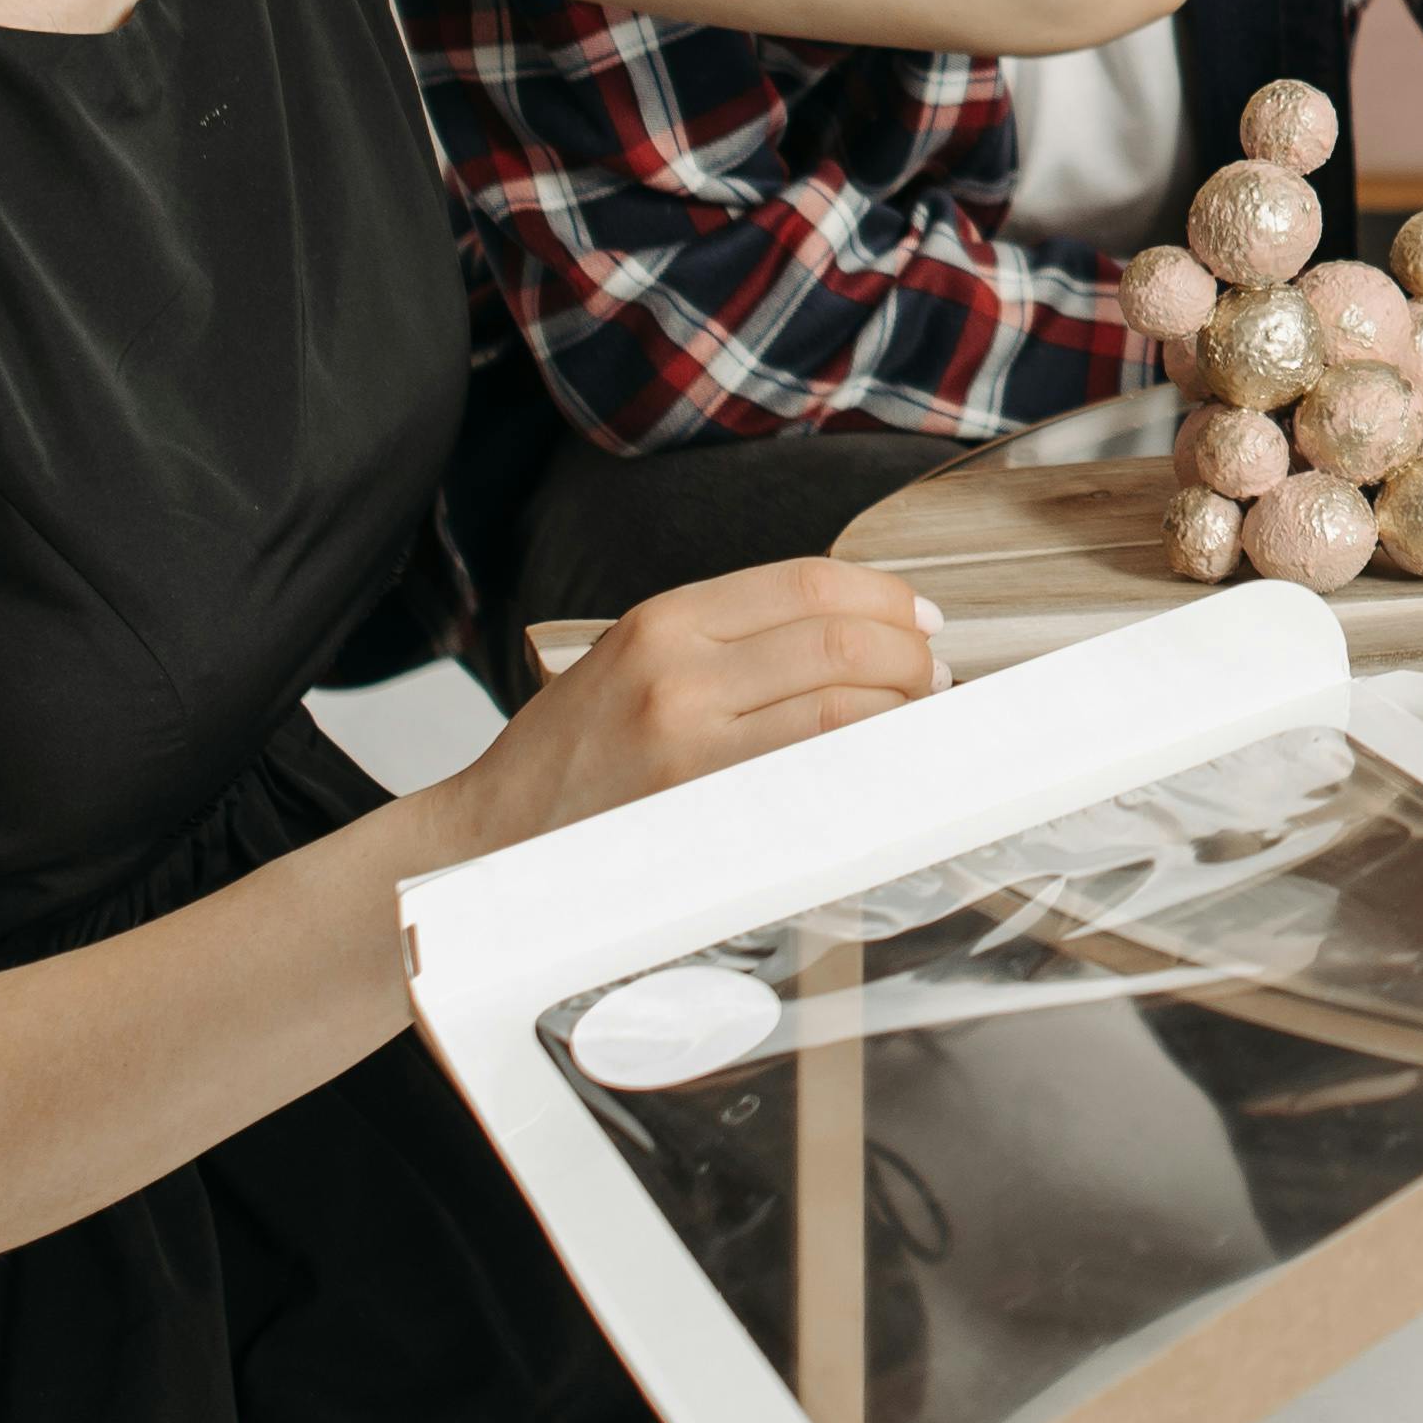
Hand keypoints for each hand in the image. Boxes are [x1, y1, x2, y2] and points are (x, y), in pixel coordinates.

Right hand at [438, 556, 944, 860]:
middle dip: (908, 653)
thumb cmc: (570, 757)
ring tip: (915, 716)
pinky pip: (813, 775)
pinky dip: (866, 763)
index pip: (807, 583)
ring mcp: (689, 743)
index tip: (919, 616)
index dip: (884, 596)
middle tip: (931, 672)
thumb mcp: (630, 661)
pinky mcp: (700, 808)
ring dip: (900, 708)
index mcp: (664, 619)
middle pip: (838, 639)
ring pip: (840, 705)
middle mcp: (677, 669)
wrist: (490, 839)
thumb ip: (725, 639)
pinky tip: (882, 763)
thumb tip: (850, 632)